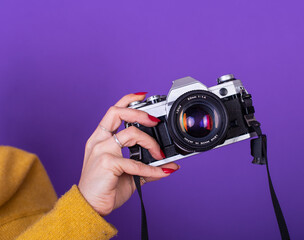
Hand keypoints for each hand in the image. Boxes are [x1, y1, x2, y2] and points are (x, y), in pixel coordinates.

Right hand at [78, 93, 179, 215]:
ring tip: (160, 155)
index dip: (127, 100)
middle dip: (139, 113)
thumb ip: (146, 166)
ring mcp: (101, 150)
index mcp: (101, 139)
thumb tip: (168, 166)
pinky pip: (135, 162)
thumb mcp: (127, 173)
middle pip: (117, 113)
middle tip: (155, 121)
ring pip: (131, 134)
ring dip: (151, 143)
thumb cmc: (105, 187)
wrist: (89, 206)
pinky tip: (161, 172)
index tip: (143, 95)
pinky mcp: (106, 163)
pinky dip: (151, 168)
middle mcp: (99, 141)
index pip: (113, 111)